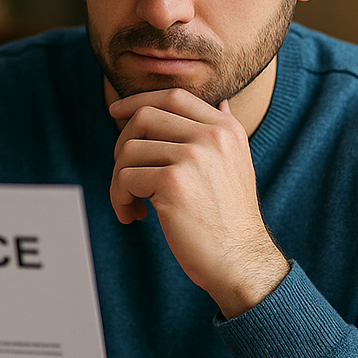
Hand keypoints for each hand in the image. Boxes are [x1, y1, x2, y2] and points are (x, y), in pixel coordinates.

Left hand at [108, 88, 288, 317]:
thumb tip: (221, 102)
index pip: (173, 96)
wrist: (241, 260)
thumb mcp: (237, 164)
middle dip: (122, 144)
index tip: (116, 113)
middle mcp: (211, 136)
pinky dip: (120, 198)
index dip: (138, 101)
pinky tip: (134, 216)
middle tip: (124, 176)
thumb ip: (224, 131)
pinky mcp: (173, 182)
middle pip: (144, 117)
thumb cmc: (231, 219)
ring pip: (129, 150)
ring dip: (119, 180)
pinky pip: (125, 178)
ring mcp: (192, 156)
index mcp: (225, 129)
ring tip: (130, 203)